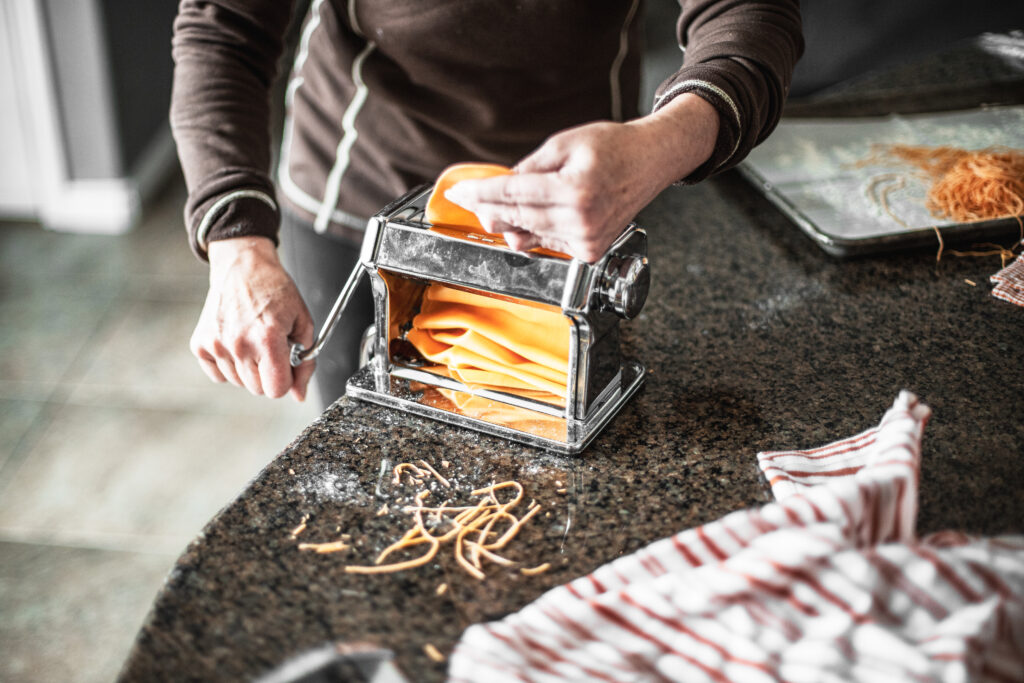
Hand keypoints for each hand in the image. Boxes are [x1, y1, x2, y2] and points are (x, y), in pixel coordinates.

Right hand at [191, 236, 314, 400]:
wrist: (243, 267)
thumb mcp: (303, 323)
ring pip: (238, 383)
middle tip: (270, 347)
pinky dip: (228, 365)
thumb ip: (305, 362)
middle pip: (258, 389)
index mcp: (267, 339)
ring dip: (249, 369)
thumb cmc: (275, 291)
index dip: (286, 380)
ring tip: (253, 340)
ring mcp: (216, 345)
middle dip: (269, 373)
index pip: (276, 390)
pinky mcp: (200, 344)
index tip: (286, 365)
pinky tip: (236, 342)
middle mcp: (239, 344)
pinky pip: (218, 375)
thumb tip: (299, 395)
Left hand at [443, 93, 719, 262]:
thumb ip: (529, 168)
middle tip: (466, 199)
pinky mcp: (589, 251)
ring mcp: (587, 240)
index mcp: (575, 189)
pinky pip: (548, 243)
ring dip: (507, 221)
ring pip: (529, 233)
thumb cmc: (612, 148)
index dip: (479, 194)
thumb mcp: (564, 144)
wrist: (650, 162)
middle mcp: (581, 220)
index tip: (457, 193)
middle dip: (486, 208)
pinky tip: (524, 218)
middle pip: (516, 217)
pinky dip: (532, 231)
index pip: (512, 193)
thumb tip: (500, 189)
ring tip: (490, 208)